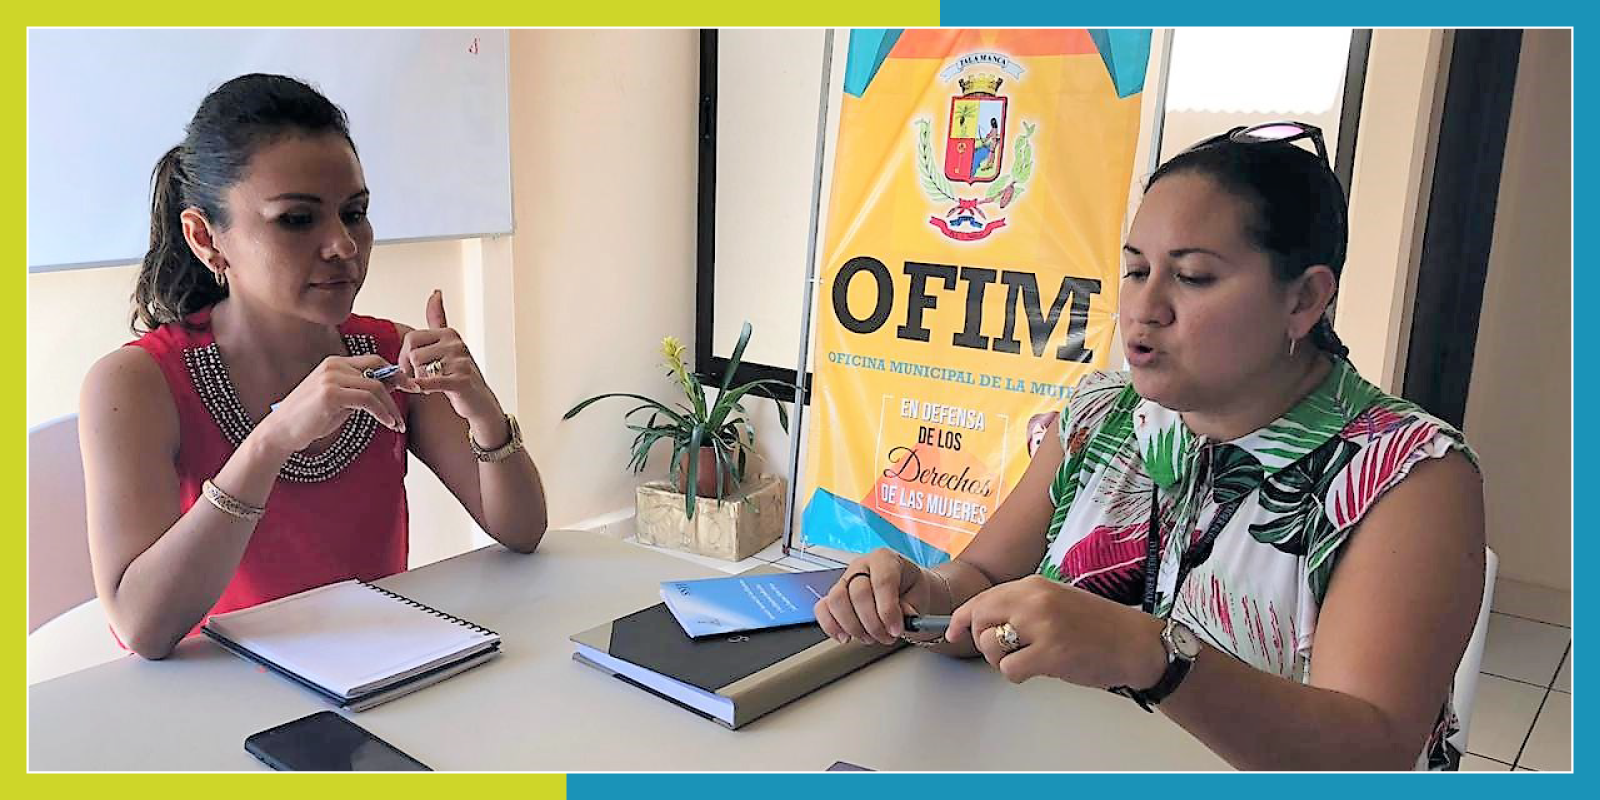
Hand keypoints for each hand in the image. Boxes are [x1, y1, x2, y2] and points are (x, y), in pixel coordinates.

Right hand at [258, 354, 406, 454]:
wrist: (281, 433)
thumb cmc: (311, 419)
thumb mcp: (343, 403)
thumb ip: (364, 392)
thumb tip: (394, 384)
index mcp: (335, 363)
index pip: (374, 361)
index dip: (395, 372)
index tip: (410, 386)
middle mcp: (333, 365)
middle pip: (378, 369)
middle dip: (400, 383)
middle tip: (415, 396)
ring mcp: (331, 377)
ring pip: (375, 386)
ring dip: (392, 406)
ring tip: (398, 424)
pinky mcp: (330, 394)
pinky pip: (368, 399)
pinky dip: (383, 412)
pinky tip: (389, 424)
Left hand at [398, 290, 500, 424]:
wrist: (479, 401)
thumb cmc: (459, 374)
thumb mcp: (448, 343)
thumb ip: (438, 319)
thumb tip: (435, 292)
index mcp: (449, 333)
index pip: (411, 339)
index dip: (404, 356)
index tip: (409, 368)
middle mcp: (456, 344)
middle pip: (413, 354)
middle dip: (410, 369)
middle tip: (418, 378)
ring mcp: (460, 362)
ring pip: (419, 368)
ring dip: (419, 381)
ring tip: (430, 385)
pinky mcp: (461, 380)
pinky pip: (432, 381)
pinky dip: (422, 386)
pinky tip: (420, 389)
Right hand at [814, 548, 936, 645]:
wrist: (905, 591)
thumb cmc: (910, 591)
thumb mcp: (918, 596)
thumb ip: (911, 607)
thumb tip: (903, 618)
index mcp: (884, 559)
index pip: (882, 582)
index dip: (888, 610)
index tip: (896, 630)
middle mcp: (861, 566)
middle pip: (858, 593)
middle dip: (872, 623)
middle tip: (886, 637)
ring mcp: (844, 579)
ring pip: (837, 601)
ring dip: (853, 627)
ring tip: (870, 638)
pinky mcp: (833, 595)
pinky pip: (822, 609)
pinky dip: (831, 626)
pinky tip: (845, 637)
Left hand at [947, 574, 1167, 687]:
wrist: (1136, 644)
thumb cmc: (1099, 627)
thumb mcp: (1057, 601)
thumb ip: (1022, 606)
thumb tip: (984, 620)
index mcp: (1034, 585)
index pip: (983, 598)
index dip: (963, 618)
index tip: (954, 632)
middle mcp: (1034, 599)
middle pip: (980, 621)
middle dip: (984, 642)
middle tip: (1006, 652)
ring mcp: (1042, 625)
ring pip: (991, 647)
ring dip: (1002, 661)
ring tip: (1029, 659)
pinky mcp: (1050, 653)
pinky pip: (1010, 669)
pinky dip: (1018, 675)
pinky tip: (1038, 670)